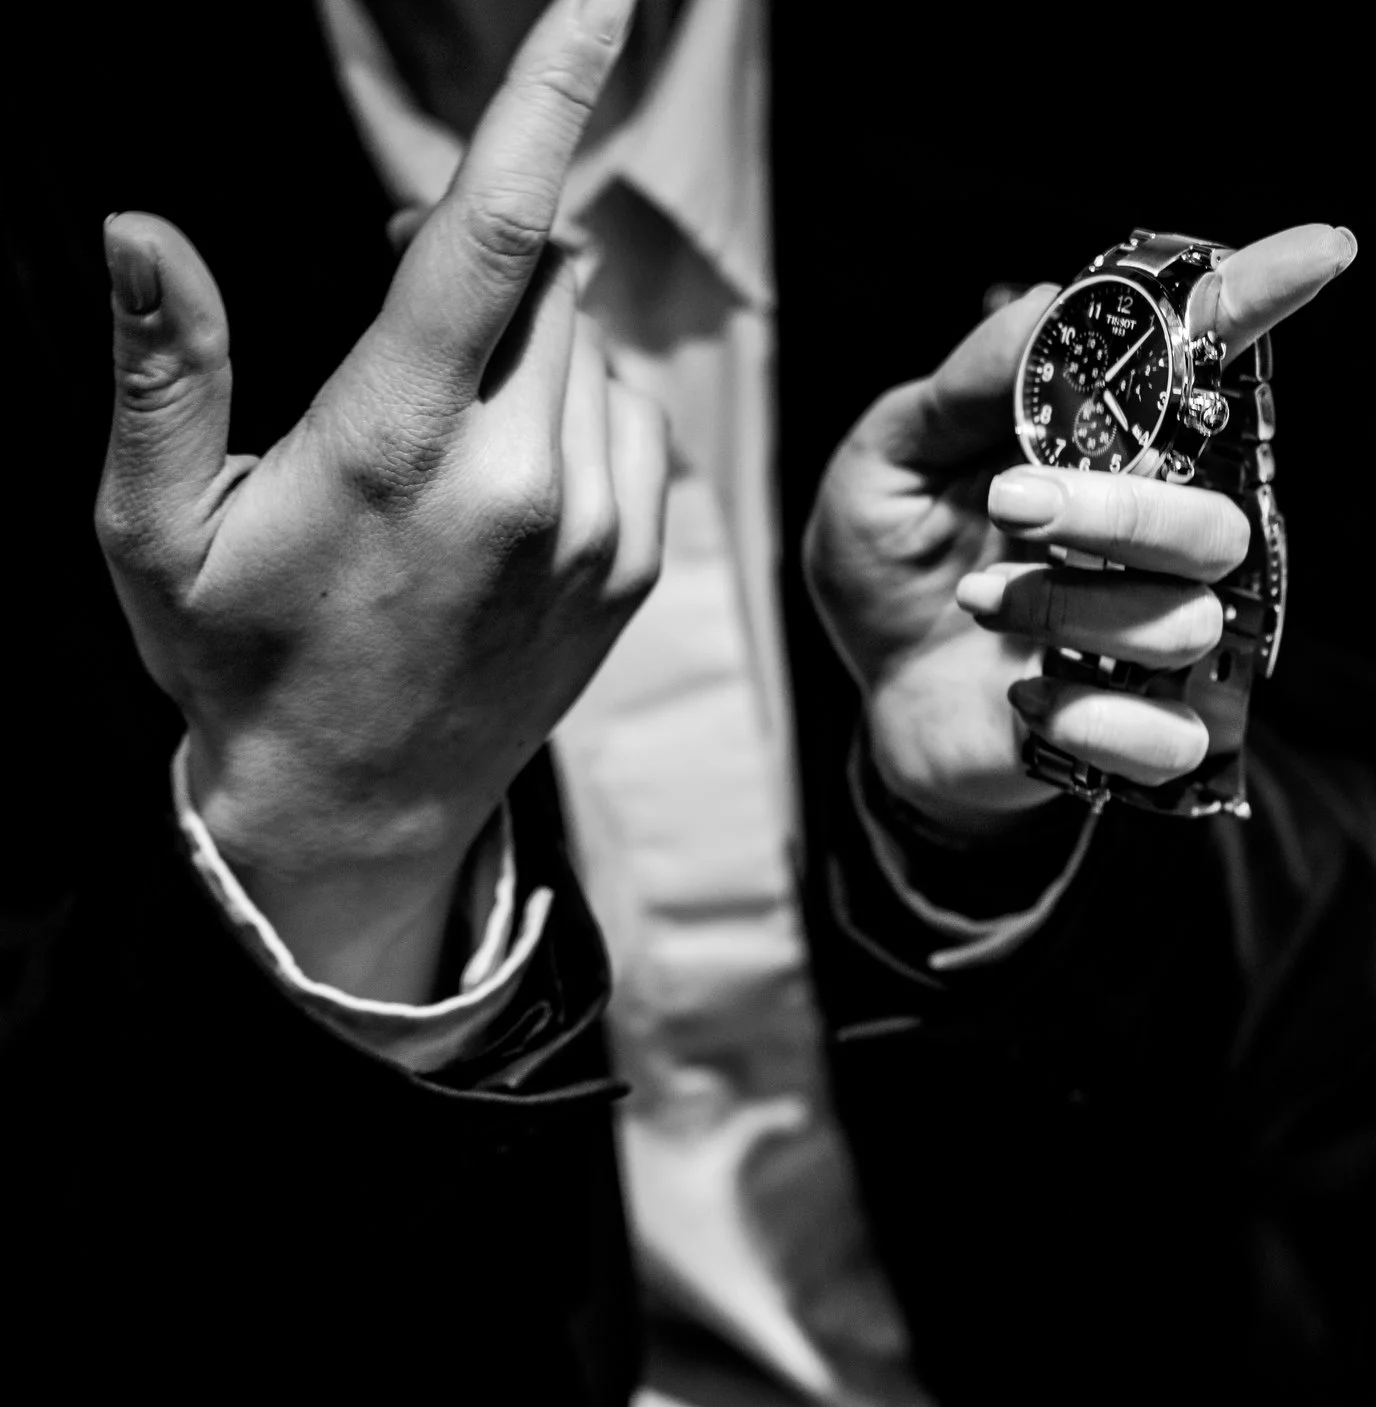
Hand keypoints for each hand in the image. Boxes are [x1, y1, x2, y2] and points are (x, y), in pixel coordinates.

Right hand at [97, 0, 660, 1001]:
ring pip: (590, 349)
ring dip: (526, 344)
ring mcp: (600, 525)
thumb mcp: (153, 524)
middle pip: (544, 280)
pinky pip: (629, 418)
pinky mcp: (640, 561)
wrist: (357, 810)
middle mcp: (526, 479)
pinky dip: (573, 407)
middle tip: (393, 333)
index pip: (495, 231)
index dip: (547, 97)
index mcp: (401, 445)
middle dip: (478, 262)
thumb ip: (165, 369)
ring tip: (434, 433)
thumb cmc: (235, 655)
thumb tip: (140, 222)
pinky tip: (499, 474)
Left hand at [804, 225, 1355, 838]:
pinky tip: (1024, 694)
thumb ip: (964, 387)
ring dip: (1066, 608)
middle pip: (1213, 520)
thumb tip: (1048, 303)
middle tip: (1010, 504)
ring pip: (1186, 621)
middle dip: (1112, 509)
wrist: (880, 701)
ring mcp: (1168, 641)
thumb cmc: (899, 567)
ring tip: (982, 602)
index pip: (1214, 370)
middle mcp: (1165, 541)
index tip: (1328, 245)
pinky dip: (1086, 715)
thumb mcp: (888, 459)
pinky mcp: (1151, 735)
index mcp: (1115, 450)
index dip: (1268, 302)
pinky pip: (1168, 736)